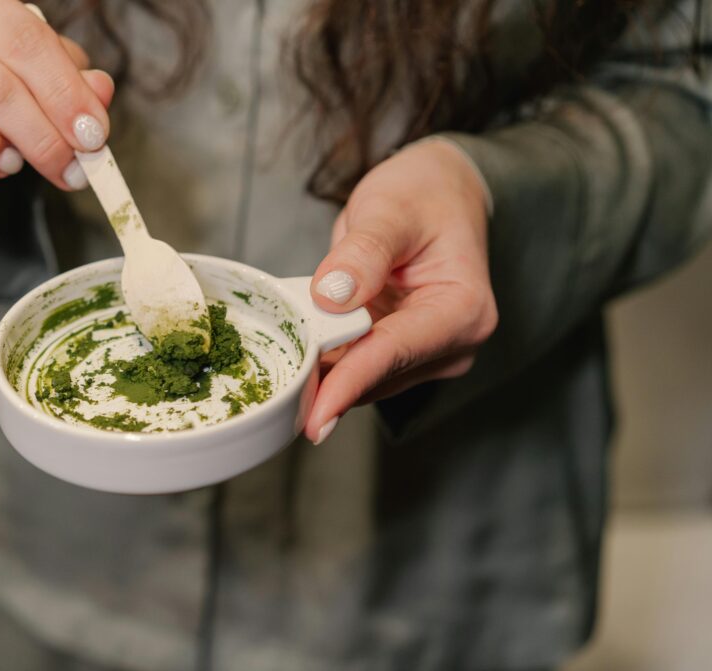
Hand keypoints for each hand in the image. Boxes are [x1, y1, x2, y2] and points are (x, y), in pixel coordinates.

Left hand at [305, 139, 497, 443]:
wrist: (440, 193)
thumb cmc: (424, 195)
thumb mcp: (390, 209)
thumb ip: (363, 252)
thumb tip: (331, 295)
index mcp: (463, 310)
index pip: (395, 353)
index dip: (350, 383)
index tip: (315, 415)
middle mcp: (453, 343)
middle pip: (377, 374)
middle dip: (325, 377)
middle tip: (270, 377)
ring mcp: (428, 353)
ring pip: (363, 378)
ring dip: (322, 368)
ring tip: (282, 348)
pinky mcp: (403, 353)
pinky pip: (357, 365)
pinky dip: (328, 357)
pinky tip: (300, 344)